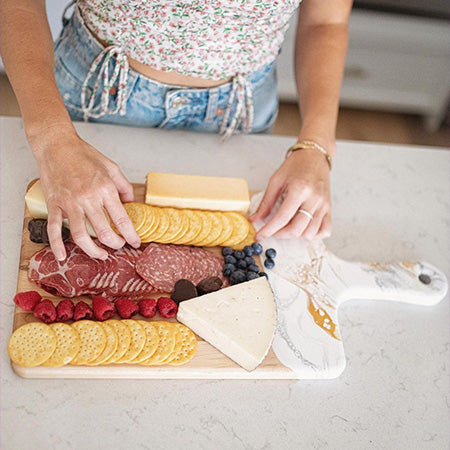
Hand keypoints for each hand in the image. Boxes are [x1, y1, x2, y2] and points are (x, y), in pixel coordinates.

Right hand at [30, 126, 140, 259]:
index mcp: (105, 189)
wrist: (56, 145)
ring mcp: (69, 203)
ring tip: (101, 255)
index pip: (122, 219)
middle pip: (104, 232)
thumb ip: (124, 187)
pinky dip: (57, 245)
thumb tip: (131, 203)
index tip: (136, 242)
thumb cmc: (84, 154)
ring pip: (81, 236)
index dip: (131, 235)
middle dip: (115, 244)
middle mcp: (88, 198)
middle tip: (120, 246)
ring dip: (93, 251)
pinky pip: (54, 229)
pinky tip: (62, 256)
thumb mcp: (112, 167)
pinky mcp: (54, 205)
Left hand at [250, 147, 331, 240]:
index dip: (269, 230)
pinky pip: (325, 230)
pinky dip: (313, 235)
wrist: (314, 156)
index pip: (282, 218)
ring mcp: (323, 205)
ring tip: (287, 226)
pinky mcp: (329, 208)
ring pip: (310, 233)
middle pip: (296, 229)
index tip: (260, 236)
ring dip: (296, 235)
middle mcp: (314, 199)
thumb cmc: (295, 165)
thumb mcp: (276, 180)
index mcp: (299, 190)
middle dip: (280, 234)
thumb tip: (255, 219)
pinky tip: (303, 228)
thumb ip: (266, 202)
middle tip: (272, 231)